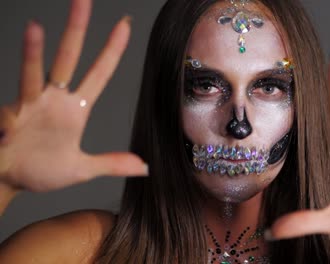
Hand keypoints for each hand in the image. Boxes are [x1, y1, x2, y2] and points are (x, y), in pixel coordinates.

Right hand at [0, 0, 146, 191]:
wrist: (8, 181)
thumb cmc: (41, 170)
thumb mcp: (82, 169)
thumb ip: (112, 164)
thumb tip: (145, 167)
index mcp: (74, 109)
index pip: (98, 74)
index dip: (111, 51)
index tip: (124, 26)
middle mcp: (52, 100)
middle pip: (66, 59)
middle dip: (76, 29)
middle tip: (83, 0)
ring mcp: (27, 106)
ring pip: (32, 73)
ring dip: (32, 52)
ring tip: (34, 28)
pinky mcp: (6, 119)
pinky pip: (6, 115)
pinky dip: (6, 121)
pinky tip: (7, 132)